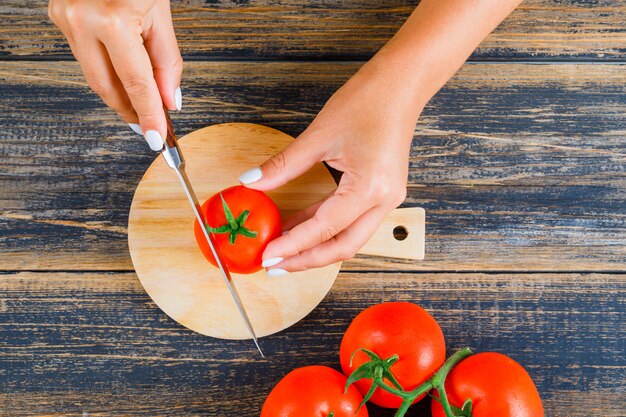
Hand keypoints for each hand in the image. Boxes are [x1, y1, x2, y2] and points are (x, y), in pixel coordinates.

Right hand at [48, 0, 181, 148]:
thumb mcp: (161, 12)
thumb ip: (167, 61)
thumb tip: (169, 100)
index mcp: (111, 19)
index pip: (135, 83)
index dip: (148, 115)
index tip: (156, 138)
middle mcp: (81, 20)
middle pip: (107, 87)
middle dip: (132, 111)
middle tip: (151, 128)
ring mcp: (64, 18)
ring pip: (94, 75)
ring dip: (121, 93)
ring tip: (143, 104)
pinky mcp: (58, 15)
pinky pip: (86, 57)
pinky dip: (108, 71)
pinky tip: (124, 78)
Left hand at [239, 60, 422, 274]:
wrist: (401, 85)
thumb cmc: (367, 102)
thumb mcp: (318, 136)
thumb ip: (283, 166)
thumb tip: (251, 182)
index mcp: (369, 187)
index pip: (324, 229)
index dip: (292, 246)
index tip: (266, 256)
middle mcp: (383, 200)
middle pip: (342, 247)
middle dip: (306, 260)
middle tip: (274, 267)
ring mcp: (387, 199)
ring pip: (349, 238)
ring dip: (315, 248)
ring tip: (283, 253)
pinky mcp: (383, 193)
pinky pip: (352, 221)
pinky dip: (325, 229)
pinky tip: (300, 229)